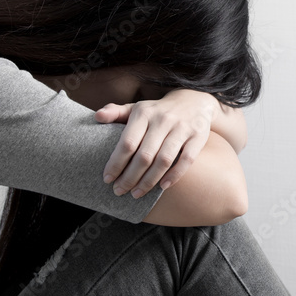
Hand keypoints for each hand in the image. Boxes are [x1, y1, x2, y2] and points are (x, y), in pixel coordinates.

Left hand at [95, 89, 218, 196]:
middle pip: (144, 155)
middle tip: (119, 191)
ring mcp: (182, 128)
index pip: (127, 142)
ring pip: (164, 160)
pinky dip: (174, 176)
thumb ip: (116, 112)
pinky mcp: (198, 137)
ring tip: (137, 193)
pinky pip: (186, 160)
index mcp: (144, 113)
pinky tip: (162, 187)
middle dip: (130, 177)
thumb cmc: (158, 111)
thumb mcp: (137, 107)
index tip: (107, 179)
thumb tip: (97, 117)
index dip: (116, 163)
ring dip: (149, 181)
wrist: (194, 101)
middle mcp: (163, 120)